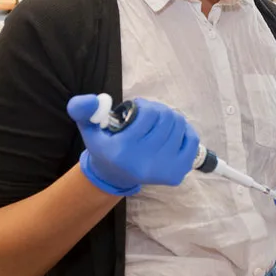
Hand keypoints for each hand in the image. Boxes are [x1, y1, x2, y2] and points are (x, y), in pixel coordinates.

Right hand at [67, 95, 199, 196]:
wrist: (114, 176)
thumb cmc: (105, 147)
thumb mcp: (89, 128)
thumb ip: (83, 110)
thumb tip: (92, 99)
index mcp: (123, 151)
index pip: (149, 114)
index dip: (145, 106)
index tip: (138, 109)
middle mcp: (144, 163)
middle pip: (167, 119)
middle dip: (159, 110)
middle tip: (150, 114)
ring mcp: (163, 170)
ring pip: (180, 126)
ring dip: (170, 119)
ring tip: (159, 124)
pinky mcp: (176, 173)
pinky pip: (192, 141)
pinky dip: (185, 131)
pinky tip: (172, 133)